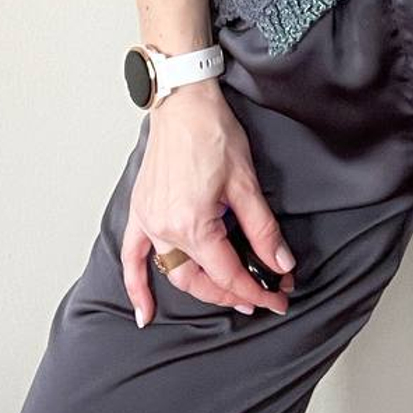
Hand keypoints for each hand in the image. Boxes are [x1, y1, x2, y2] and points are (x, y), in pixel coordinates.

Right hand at [120, 83, 297, 327]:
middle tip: (260, 295)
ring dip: (200, 288)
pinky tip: (146, 311)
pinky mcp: (141, 210)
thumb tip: (280, 263)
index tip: (277, 298)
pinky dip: (137, 286)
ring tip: (226, 295)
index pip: (228, 273)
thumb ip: (263, 229)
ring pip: (174, 271)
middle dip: (232, 292)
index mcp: (193, 224)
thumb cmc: (212, 131)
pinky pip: (132, 257)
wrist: (184, 101)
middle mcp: (166, 228)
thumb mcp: (246, 182)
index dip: (255, 289)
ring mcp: (149, 221)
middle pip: (200, 279)